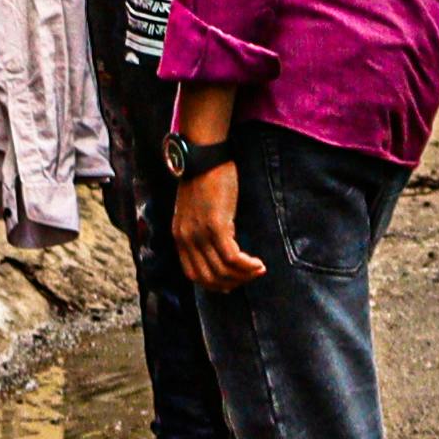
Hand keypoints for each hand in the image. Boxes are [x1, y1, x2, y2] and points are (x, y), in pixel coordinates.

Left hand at [171, 159, 261, 291]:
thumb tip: (220, 245)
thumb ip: (201, 228)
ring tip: (258, 270)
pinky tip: (258, 264)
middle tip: (250, 277)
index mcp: (179, 236)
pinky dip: (246, 265)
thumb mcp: (196, 208)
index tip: (232, 283)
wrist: (204, 155)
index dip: (214, 284)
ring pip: (222, 270)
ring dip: (243, 276)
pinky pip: (232, 257)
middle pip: (208, 278)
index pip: (193, 275)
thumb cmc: (205, 177)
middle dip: (232, 283)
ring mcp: (200, 234)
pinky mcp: (216, 225)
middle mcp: (186, 239)